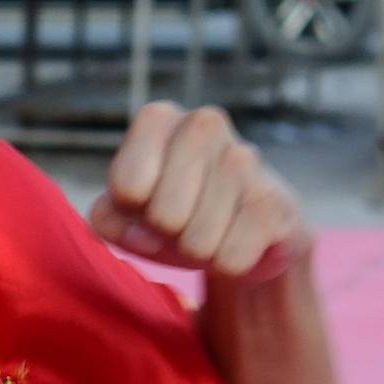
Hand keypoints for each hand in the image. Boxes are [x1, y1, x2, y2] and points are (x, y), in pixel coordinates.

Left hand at [91, 102, 308, 283]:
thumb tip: (144, 232)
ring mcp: (246, 158)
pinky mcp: (276, 201)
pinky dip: (228, 264)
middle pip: (163, 217)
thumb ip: (107, 219)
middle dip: (169, 236)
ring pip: (198, 243)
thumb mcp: (124, 215)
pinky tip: (241, 239)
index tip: (149, 205)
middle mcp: (204, 124)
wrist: (245, 229)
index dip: (132, 215)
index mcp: (159, 118)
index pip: (126, 188)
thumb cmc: (175, 214)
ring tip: (213, 229)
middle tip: (185, 222)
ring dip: (200, 252)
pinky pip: (232, 260)